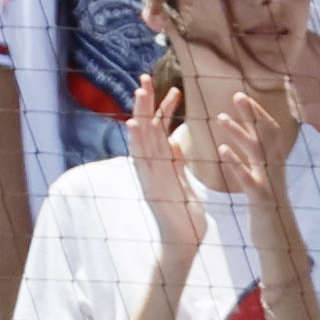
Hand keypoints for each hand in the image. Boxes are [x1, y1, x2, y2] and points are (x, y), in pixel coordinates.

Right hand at [130, 81, 204, 263]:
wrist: (181, 243)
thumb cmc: (184, 216)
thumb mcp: (182, 183)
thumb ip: (177, 162)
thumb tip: (176, 143)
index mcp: (160, 164)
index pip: (160, 130)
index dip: (164, 109)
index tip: (174, 89)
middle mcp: (150, 167)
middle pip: (145, 128)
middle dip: (145, 102)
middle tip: (145, 76)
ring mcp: (149, 176)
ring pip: (142, 139)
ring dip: (139, 114)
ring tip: (139, 91)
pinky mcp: (150, 185)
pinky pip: (143, 160)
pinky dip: (137, 142)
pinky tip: (134, 124)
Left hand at [211, 82, 299, 208]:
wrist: (279, 242)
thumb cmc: (267, 212)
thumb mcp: (262, 182)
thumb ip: (257, 163)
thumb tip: (251, 143)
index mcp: (273, 164)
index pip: (268, 130)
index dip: (257, 112)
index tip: (241, 96)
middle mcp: (274, 169)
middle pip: (266, 133)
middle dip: (252, 113)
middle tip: (236, 95)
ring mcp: (269, 182)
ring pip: (256, 151)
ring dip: (239, 132)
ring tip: (220, 118)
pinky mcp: (261, 198)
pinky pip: (248, 177)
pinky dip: (236, 162)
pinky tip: (221, 150)